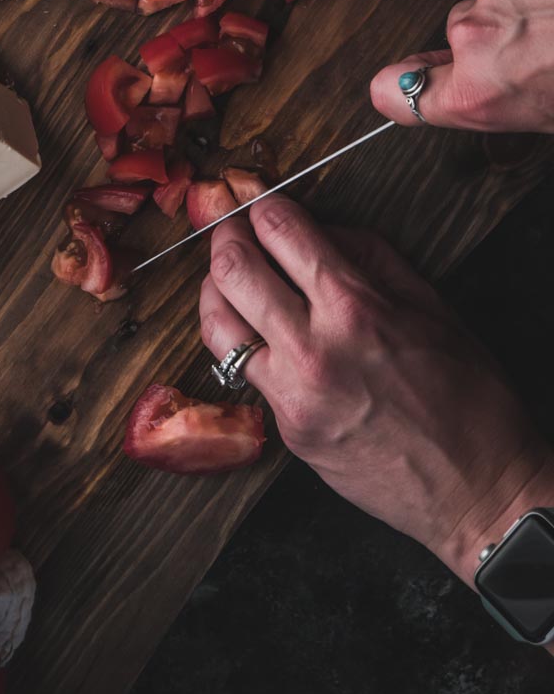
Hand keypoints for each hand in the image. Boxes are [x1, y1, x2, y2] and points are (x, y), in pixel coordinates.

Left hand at [198, 184, 553, 582]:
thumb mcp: (433, 307)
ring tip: (226, 276)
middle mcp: (313, 350)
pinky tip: (254, 330)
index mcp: (355, 309)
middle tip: (230, 228)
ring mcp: (292, 395)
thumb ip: (371, 257)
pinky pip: (244, 372)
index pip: (282, 232)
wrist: (479, 492)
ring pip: (217, 324)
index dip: (263, 205)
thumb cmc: (471, 399)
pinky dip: (242, 341)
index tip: (258, 200)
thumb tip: (322, 229)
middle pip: (233, 271)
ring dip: (214, 289)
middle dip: (225, 236)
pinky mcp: (286, 430)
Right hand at [371, 0, 553, 132]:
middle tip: (548, 44)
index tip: (391, 87)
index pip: (400, 91)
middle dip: (499, 33)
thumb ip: (504, 98)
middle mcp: (478, 35)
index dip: (399, 86)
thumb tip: (492, 88)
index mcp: (482, 89)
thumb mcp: (551, 114)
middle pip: (464, 30)